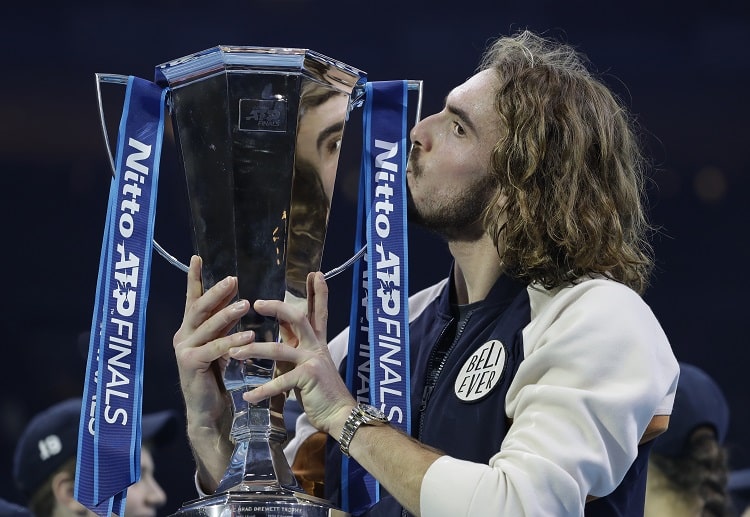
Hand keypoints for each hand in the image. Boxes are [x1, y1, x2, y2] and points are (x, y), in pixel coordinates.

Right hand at [172, 255, 253, 487]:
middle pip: (198, 308)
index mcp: (189, 329)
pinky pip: (214, 349)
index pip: (192, 299)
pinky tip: (249, 336)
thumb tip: (237, 298)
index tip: (197, 257)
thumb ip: (223, 325)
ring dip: (227, 314)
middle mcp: (182, 336)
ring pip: (207, 326)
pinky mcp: (190, 364)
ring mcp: (184, 350)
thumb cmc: (215, 377)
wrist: (207, 410)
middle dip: (216, 292)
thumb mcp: (220, 344)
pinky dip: (232, 341)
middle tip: (233, 279)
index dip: (194, 278)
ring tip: (246, 304)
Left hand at [231, 271, 354, 437]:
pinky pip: (280, 382)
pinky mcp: (307, 378)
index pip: (317, 312)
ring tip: (233, 352)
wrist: (339, 414)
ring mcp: (312, 361)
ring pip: (279, 349)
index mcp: (317, 342)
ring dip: (254, 350)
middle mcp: (316, 346)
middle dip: (276, 308)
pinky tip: (247, 396)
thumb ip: (297, 348)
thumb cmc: (321, 391)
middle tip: (256, 303)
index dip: (317, 292)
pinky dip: (262, 390)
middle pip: (297, 318)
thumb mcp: (309, 363)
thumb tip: (282, 334)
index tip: (314, 274)